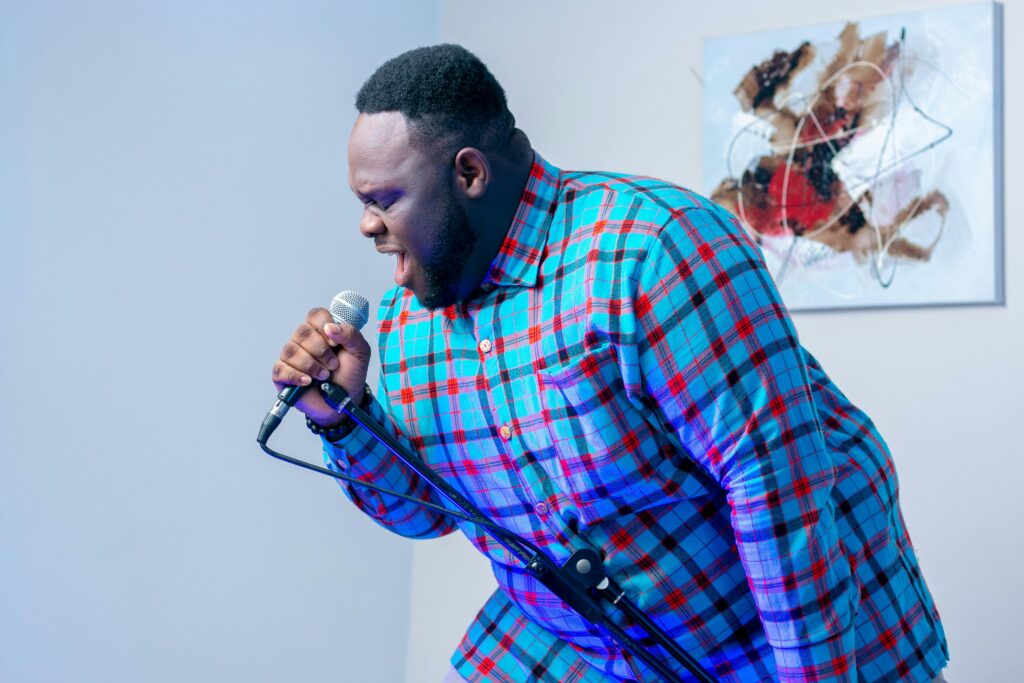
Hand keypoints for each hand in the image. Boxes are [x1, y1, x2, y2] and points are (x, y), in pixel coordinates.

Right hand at [272, 307, 371, 426]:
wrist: (344, 401)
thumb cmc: (350, 374)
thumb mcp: (360, 352)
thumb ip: (350, 334)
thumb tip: (330, 327)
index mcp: (322, 331)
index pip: (315, 315)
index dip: (324, 327)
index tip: (336, 344)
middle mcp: (304, 341)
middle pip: (302, 332)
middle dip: (321, 351)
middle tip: (333, 365)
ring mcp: (291, 357)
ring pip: (291, 350)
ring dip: (311, 365)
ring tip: (324, 376)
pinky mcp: (282, 374)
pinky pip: (281, 368)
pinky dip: (296, 376)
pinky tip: (308, 382)